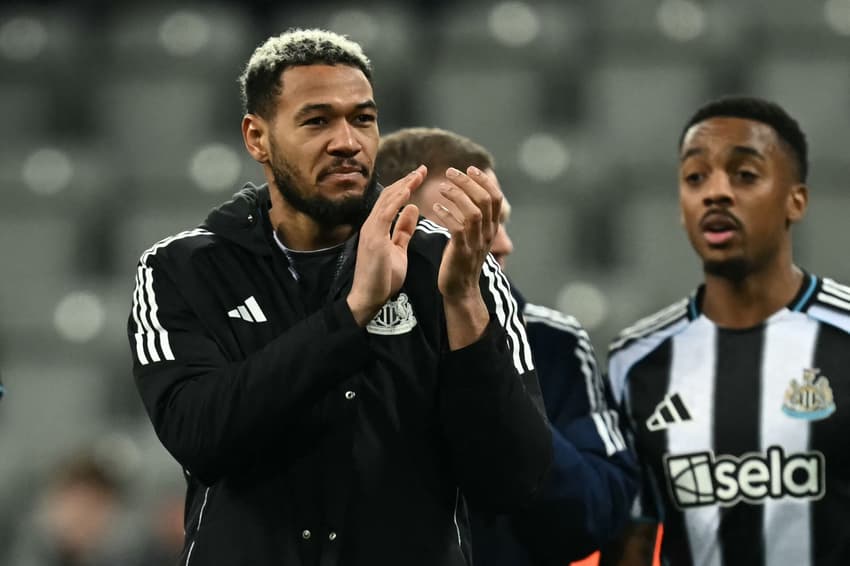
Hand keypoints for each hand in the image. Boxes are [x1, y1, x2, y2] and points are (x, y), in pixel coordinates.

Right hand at [347, 166, 425, 325]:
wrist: (369, 299)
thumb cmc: (383, 278)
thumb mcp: (398, 250)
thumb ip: (403, 230)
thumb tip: (412, 209)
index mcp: (378, 227)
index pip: (392, 201)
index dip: (406, 187)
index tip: (420, 176)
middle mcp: (372, 224)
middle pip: (389, 195)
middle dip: (406, 181)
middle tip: (422, 169)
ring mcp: (371, 230)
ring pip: (387, 200)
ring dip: (404, 185)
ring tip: (418, 174)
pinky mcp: (374, 238)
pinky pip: (386, 213)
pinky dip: (397, 199)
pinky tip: (409, 190)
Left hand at [433, 165, 500, 348]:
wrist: (460, 291)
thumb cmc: (461, 261)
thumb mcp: (474, 238)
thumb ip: (475, 218)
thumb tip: (470, 194)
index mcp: (492, 228)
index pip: (496, 197)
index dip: (484, 180)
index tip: (470, 168)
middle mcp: (488, 234)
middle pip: (485, 200)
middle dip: (468, 182)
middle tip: (450, 172)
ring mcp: (476, 243)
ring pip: (473, 211)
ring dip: (456, 195)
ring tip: (441, 187)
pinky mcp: (462, 251)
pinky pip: (457, 227)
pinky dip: (446, 213)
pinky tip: (435, 207)